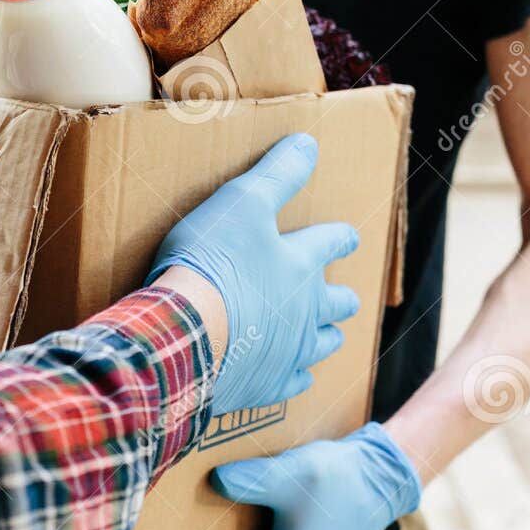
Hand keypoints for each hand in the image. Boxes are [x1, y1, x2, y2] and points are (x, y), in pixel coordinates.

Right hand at [147, 133, 359, 415]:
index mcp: (301, 263)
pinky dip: (294, 376)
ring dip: (324, 335)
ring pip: (323, 344)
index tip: (347, 237)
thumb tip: (308, 144)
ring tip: (321, 333)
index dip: (339, 238)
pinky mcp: (267, 385)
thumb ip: (277, 174)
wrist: (183, 334)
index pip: (333, 243)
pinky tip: (291, 375)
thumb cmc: (210, 263)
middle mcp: (307, 309)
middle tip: (337, 295)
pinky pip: (294, 383)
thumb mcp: (240, 203)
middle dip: (339, 296)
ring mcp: (290, 351)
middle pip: (338, 302)